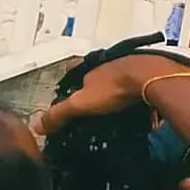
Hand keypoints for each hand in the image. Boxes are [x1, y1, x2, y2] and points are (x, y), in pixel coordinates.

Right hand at [36, 49, 186, 133]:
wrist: (153, 77)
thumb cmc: (115, 87)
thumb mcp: (81, 104)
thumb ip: (59, 114)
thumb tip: (37, 127)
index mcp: (90, 68)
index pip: (75, 77)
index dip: (73, 91)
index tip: (74, 104)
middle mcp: (109, 62)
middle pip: (98, 77)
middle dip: (96, 90)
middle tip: (96, 108)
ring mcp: (130, 65)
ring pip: (118, 78)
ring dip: (116, 91)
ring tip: (116, 109)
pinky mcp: (149, 72)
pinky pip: (138, 83)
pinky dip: (135, 93)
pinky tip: (137, 104)